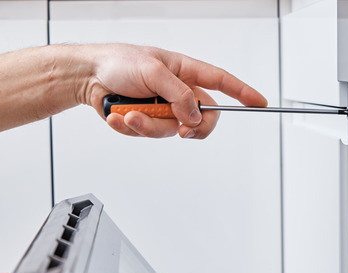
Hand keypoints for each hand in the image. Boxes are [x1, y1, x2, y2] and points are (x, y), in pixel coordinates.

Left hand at [80, 43, 267, 138]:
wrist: (88, 77)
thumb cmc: (118, 62)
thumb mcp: (152, 71)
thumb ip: (178, 94)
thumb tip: (193, 115)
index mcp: (184, 71)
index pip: (221, 82)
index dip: (242, 92)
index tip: (259, 102)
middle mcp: (177, 92)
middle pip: (202, 118)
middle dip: (192, 128)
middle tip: (183, 129)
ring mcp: (162, 109)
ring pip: (170, 131)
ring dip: (147, 124)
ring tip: (129, 114)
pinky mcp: (147, 122)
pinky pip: (148, 134)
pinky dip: (131, 127)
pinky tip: (119, 116)